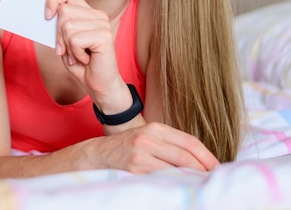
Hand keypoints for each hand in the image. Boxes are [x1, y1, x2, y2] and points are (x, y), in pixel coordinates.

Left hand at [45, 0, 122, 101]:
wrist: (99, 85)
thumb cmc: (81, 64)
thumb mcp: (64, 43)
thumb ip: (57, 27)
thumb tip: (45, 14)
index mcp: (88, 12)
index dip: (53, 0)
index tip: (46, 17)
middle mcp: (97, 15)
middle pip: (64, 11)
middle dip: (58, 34)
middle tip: (66, 50)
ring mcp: (103, 24)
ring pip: (68, 26)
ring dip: (68, 47)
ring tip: (78, 56)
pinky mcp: (104, 36)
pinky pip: (75, 39)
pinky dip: (75, 53)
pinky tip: (85, 59)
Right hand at [76, 122, 219, 172]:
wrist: (97, 155)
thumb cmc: (127, 148)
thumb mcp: (147, 137)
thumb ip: (170, 144)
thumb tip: (200, 160)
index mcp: (155, 128)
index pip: (190, 142)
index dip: (207, 156)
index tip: (218, 167)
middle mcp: (148, 139)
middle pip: (186, 156)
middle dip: (204, 170)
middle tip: (215, 179)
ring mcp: (141, 154)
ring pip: (177, 168)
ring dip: (192, 178)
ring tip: (201, 184)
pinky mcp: (135, 169)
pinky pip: (163, 178)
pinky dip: (176, 183)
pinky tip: (182, 187)